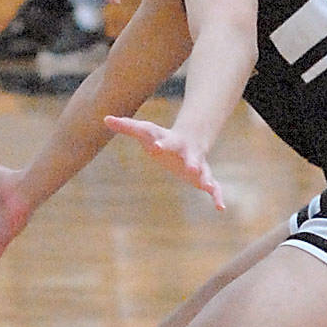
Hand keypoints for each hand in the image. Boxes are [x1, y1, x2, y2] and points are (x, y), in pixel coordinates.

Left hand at [104, 116, 224, 208]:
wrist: (189, 139)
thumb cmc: (160, 137)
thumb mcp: (145, 132)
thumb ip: (126, 126)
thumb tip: (105, 118)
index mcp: (171, 142)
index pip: (164, 141)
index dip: (160, 144)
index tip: (155, 146)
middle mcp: (187, 152)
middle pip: (190, 157)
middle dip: (191, 162)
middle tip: (190, 168)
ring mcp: (197, 164)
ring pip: (204, 172)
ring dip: (206, 178)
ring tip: (209, 187)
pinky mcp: (203, 176)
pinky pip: (215, 187)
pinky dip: (218, 196)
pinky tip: (221, 208)